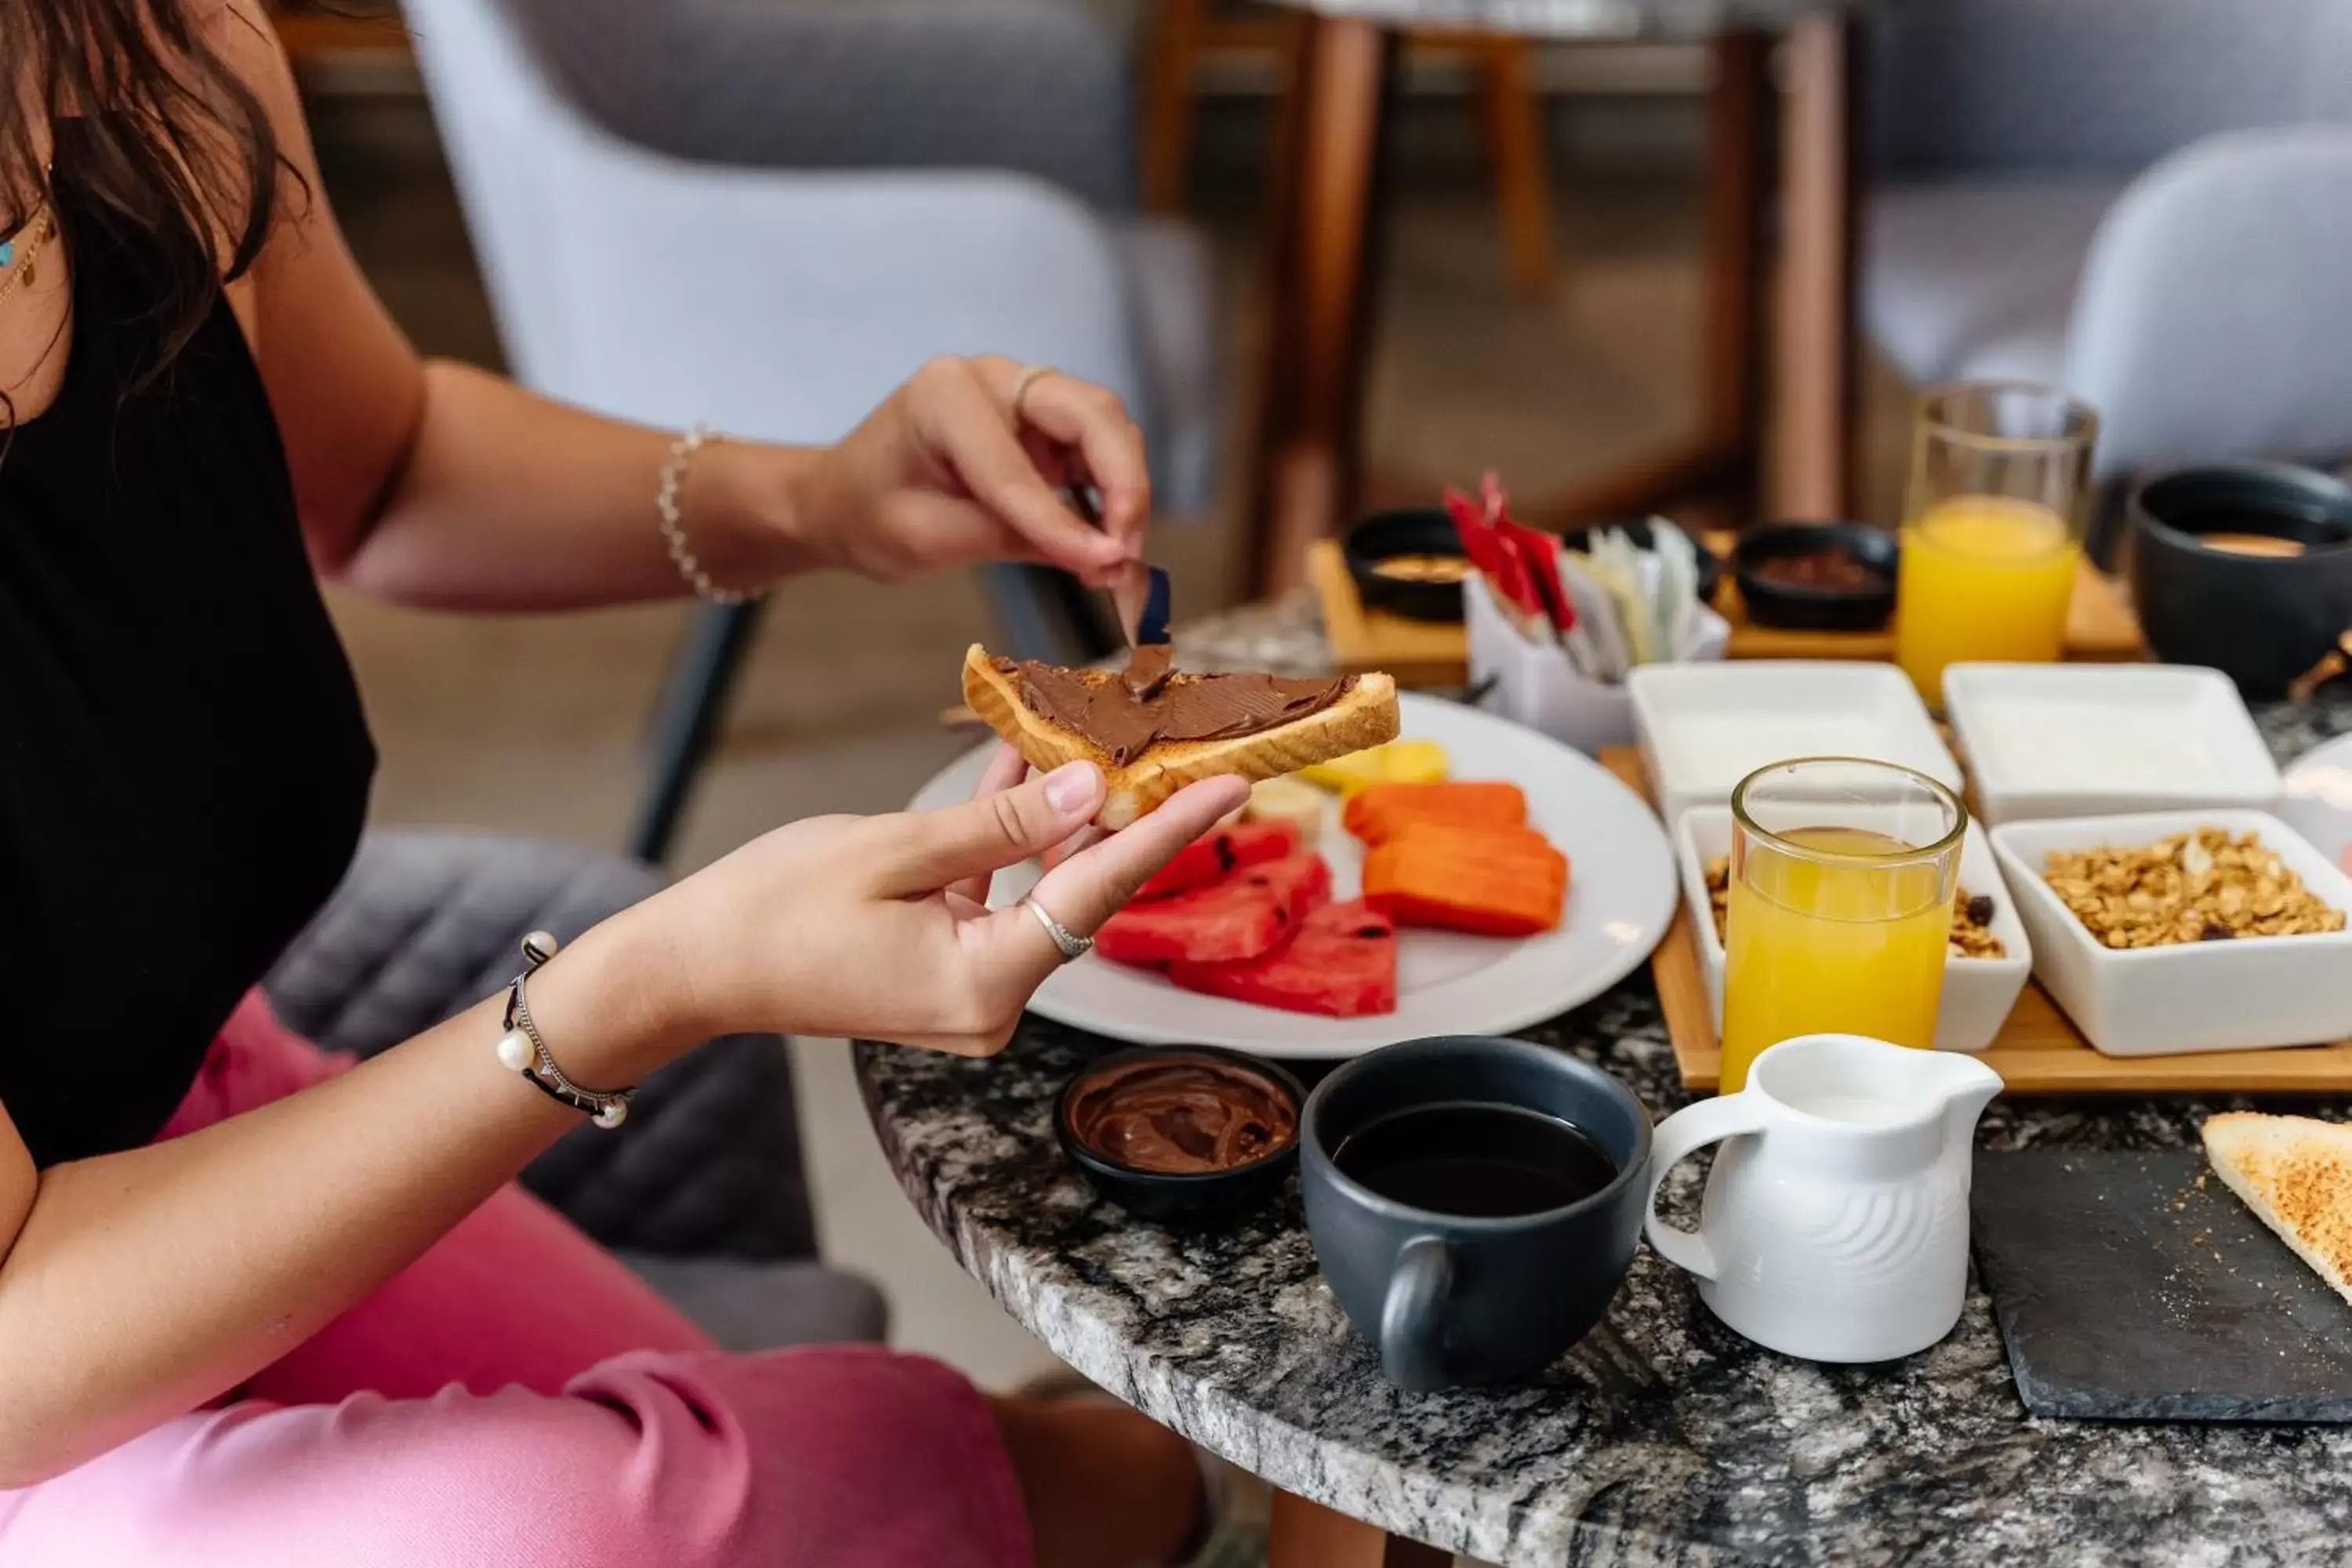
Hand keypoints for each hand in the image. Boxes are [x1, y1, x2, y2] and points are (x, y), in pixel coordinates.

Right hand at [622, 749, 1246, 1058]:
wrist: (690, 968)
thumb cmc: (770, 913)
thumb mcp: (889, 850)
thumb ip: (998, 823)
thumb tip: (1090, 788)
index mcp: (983, 984)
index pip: (1098, 891)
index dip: (1169, 830)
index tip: (1232, 785)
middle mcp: (990, 1000)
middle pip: (1079, 890)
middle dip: (1118, 809)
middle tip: (1169, 738)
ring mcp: (967, 987)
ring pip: (1040, 883)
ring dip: (1058, 811)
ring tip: (1093, 730)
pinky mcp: (943, 964)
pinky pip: (995, 889)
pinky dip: (1006, 832)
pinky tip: (1020, 760)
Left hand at [787, 355, 1149, 586]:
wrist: (841, 499)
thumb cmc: (869, 514)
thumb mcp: (930, 538)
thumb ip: (1017, 540)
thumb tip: (1104, 559)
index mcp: (945, 396)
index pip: (1017, 466)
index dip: (1061, 522)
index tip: (1104, 566)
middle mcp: (992, 377)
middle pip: (1092, 415)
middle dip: (1123, 485)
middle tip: (1125, 552)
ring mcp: (1021, 393)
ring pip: (1105, 428)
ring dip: (1124, 489)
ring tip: (1115, 555)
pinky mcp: (1040, 421)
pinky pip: (1095, 448)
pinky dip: (1111, 491)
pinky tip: (1104, 540)